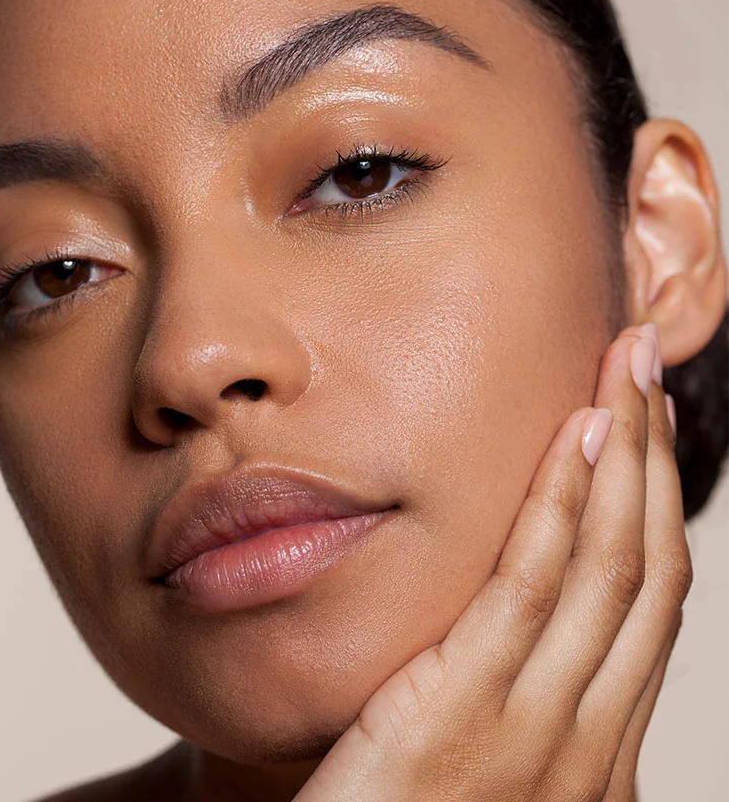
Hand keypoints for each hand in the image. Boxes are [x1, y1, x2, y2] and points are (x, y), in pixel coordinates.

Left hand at [293, 324, 690, 801]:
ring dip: (626, 457)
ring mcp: (540, 732)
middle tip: (647, 367)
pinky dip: (565, 504)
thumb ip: (507, 707)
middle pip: (647, 570)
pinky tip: (577, 436)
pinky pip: (533, 587)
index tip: (650, 428)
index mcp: (594, 752)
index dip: (659, 506)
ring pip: (611, 566)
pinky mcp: (469, 712)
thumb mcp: (474, 769)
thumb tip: (517, 624)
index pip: (649, 608)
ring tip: (626, 372)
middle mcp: (589, 741)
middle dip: (656, 457)